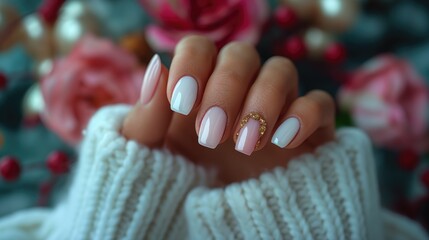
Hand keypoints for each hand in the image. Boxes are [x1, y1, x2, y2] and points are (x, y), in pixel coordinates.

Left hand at [121, 36, 334, 184]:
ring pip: (281, 70)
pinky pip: (319, 104)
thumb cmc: (175, 185)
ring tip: (245, 145)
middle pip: (241, 54)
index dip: (192, 65)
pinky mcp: (306, 132)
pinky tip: (283, 140)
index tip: (182, 102)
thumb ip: (146, 118)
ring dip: (263, 101)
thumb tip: (158, 69)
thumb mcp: (151, 157)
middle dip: (226, 88)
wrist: (210, 224)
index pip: (200, 48)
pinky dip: (305, 114)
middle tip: (212, 134)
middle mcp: (238, 91)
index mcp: (199, 88)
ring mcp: (274, 108)